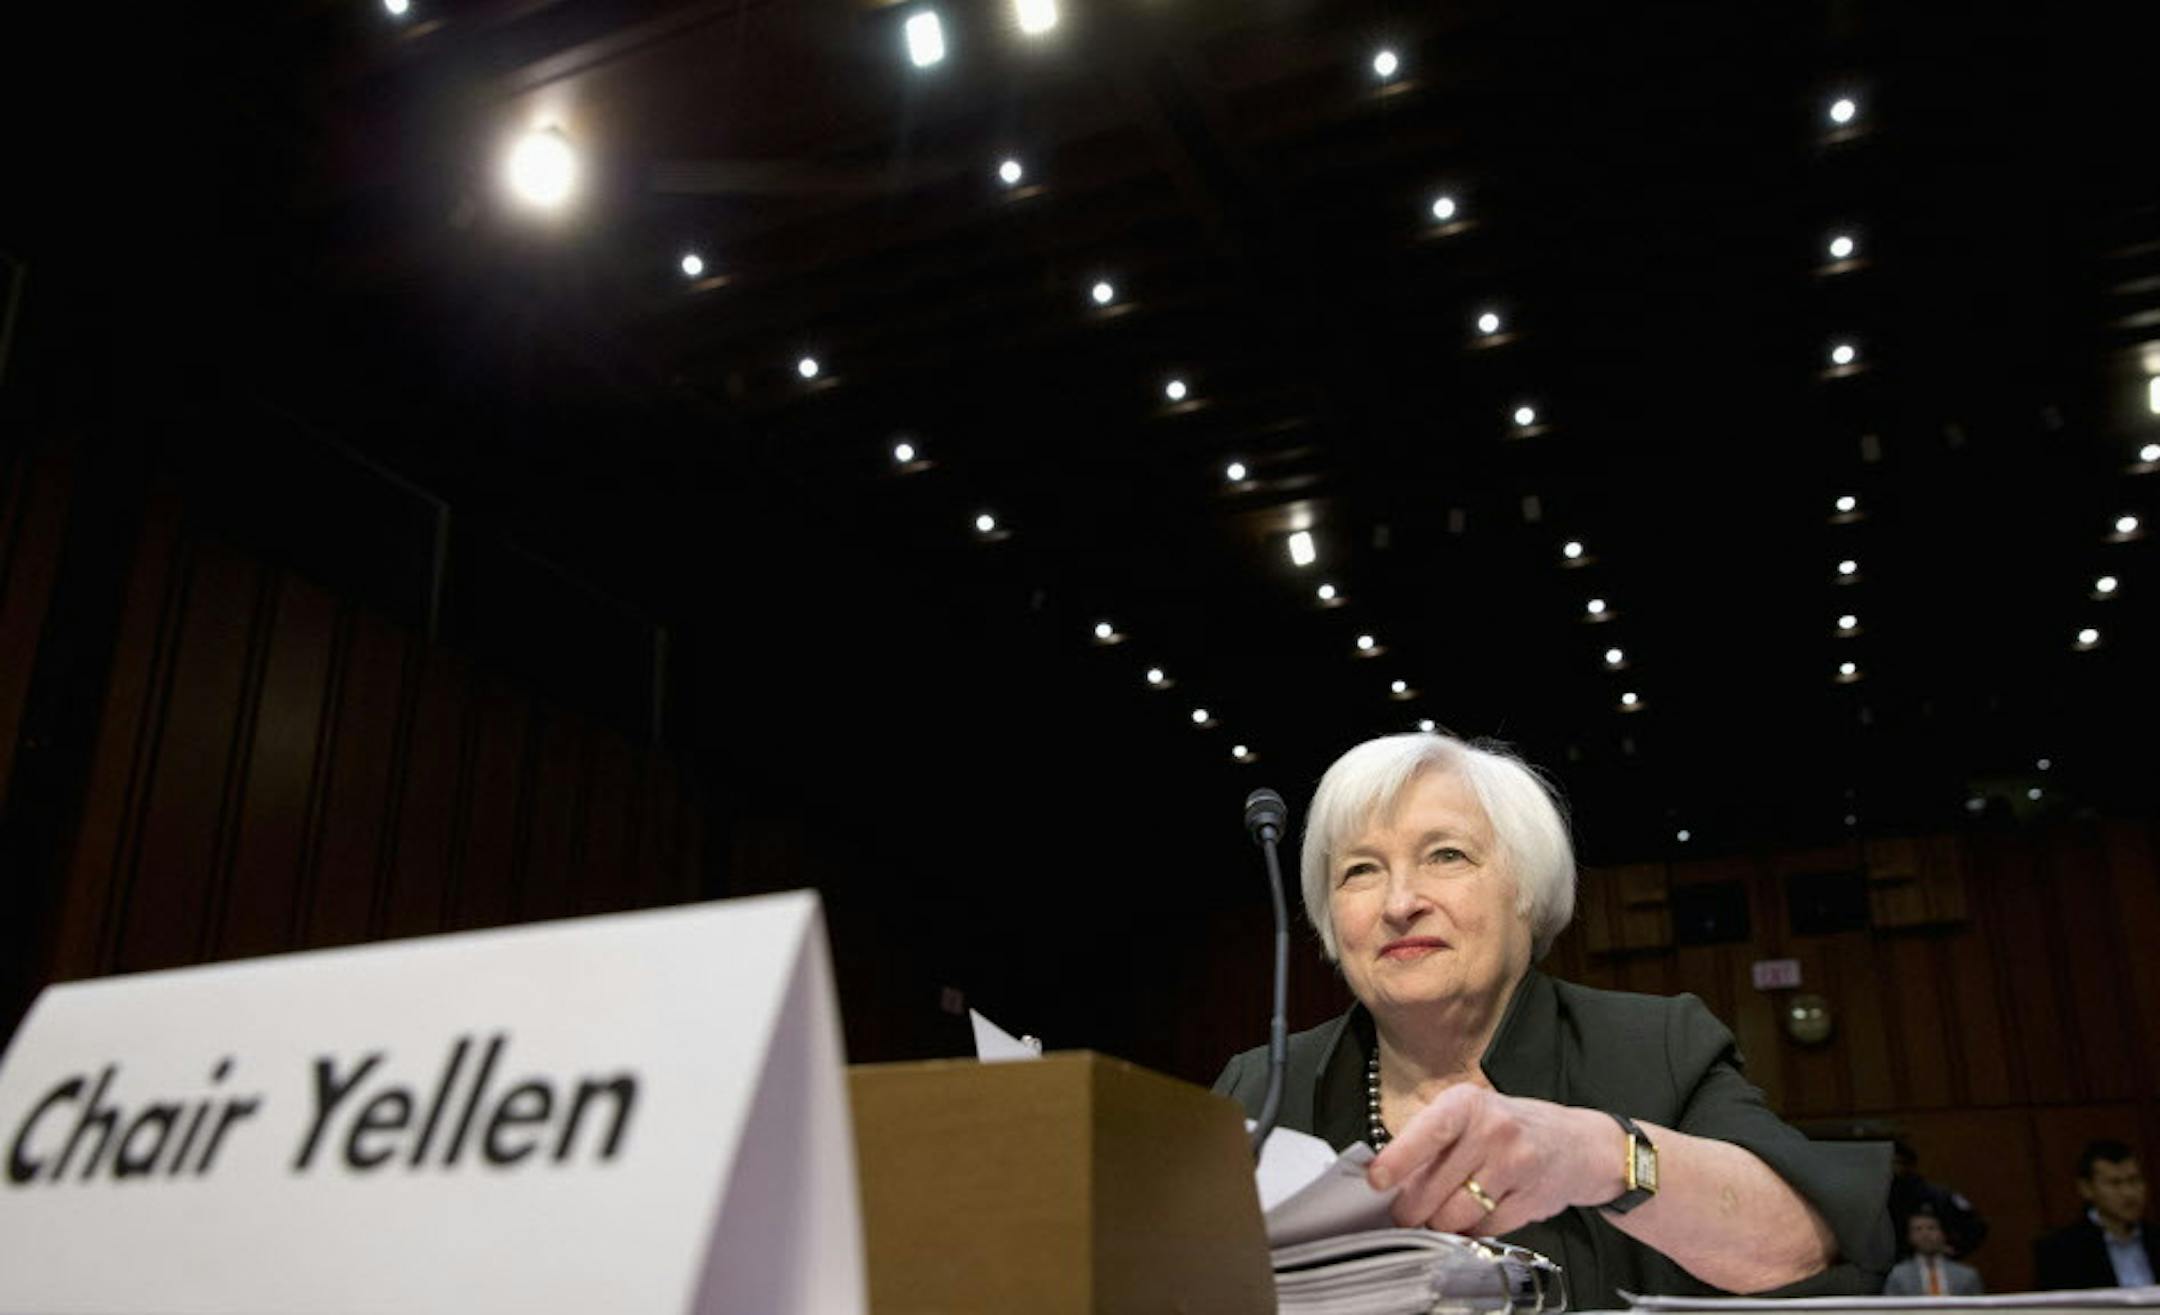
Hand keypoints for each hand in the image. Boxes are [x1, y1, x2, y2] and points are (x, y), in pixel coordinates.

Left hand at [1368, 1086, 1623, 1236]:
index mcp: (1467, 1104)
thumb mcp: (1468, 1115)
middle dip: (1412, 1210)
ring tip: (1444, 1212)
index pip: (1427, 1133)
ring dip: (1441, 1224)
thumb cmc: (1510, 1129)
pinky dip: (1472, 1231)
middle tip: (1405, 1213)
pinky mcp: (1531, 1200)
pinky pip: (1483, 1230)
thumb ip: (1427, 1139)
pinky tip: (1478, 1213)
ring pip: (1456, 1217)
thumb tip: (1385, 1177)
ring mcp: (1515, 1166)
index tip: (1376, 1182)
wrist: (1579, 1144)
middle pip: (1434, 1189)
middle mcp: (1493, 1131)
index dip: (1397, 1161)